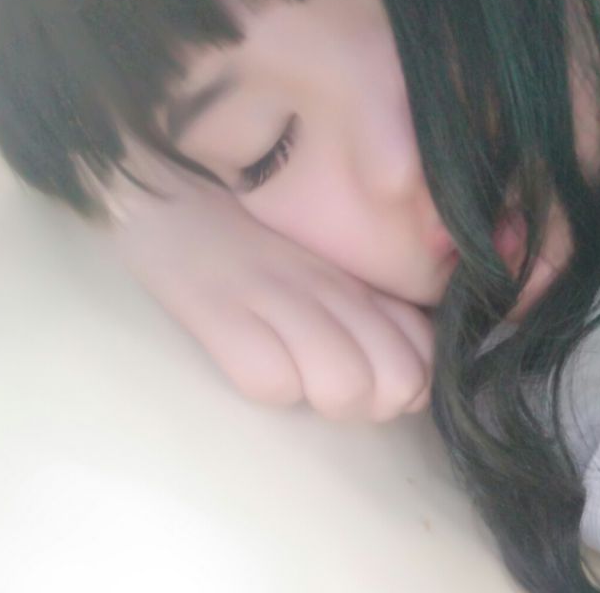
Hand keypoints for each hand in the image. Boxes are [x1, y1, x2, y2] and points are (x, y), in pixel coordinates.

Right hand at [108, 172, 432, 421]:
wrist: (176, 198)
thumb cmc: (257, 241)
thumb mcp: (328, 271)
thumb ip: (374, 311)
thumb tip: (410, 369)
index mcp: (357, 279)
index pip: (422, 353)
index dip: (408, 384)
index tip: (375, 375)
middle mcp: (330, 288)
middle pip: (396, 382)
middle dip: (373, 402)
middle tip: (335, 382)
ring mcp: (277, 298)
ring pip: (345, 387)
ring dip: (324, 399)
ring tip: (296, 374)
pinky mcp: (220, 313)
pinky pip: (271, 382)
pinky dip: (271, 383)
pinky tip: (256, 359)